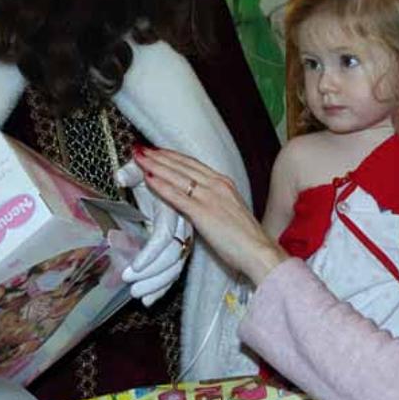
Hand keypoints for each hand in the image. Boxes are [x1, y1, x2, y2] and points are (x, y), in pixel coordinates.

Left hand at [115, 161, 192, 306]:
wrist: (164, 174)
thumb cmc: (147, 174)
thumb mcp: (138, 170)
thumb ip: (130, 172)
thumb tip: (122, 176)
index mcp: (172, 206)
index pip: (163, 235)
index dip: (150, 253)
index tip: (133, 269)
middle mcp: (182, 223)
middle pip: (173, 255)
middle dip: (152, 274)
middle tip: (130, 285)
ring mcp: (183, 236)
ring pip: (176, 265)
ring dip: (158, 283)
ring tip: (138, 296)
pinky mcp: (180, 245)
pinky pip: (175, 268)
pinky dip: (164, 286)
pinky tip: (150, 300)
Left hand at [132, 148, 287, 285]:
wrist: (259, 251)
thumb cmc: (246, 237)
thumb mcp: (230, 210)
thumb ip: (214, 202)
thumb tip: (196, 202)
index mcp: (224, 183)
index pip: (193, 164)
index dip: (173, 156)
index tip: (158, 151)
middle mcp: (217, 184)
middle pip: (182, 165)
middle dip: (160, 156)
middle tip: (141, 148)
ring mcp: (210, 197)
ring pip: (177, 176)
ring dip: (155, 165)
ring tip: (139, 157)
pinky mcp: (203, 213)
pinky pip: (177, 196)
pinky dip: (161, 185)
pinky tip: (148, 178)